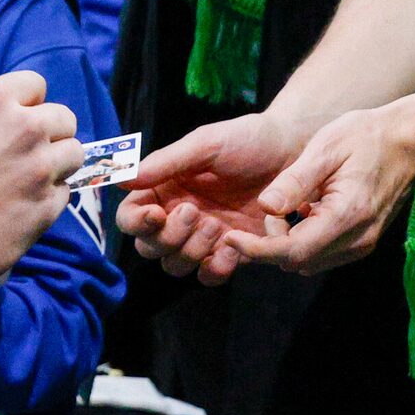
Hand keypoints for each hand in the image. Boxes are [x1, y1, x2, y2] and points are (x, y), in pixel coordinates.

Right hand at [0, 71, 84, 284]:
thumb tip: (3, 128)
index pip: (35, 85)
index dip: (28, 104)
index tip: (21, 118)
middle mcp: (25, 127)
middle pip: (64, 119)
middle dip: (51, 134)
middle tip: (30, 154)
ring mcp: (41, 166)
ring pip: (73, 154)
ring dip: (57, 166)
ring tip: (28, 183)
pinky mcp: (48, 205)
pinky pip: (63, 193)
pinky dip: (48, 200)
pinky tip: (20, 210)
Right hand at [116, 108, 310, 283]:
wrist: (295, 150)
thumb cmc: (248, 139)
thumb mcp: (206, 143)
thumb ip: (166, 162)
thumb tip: (119, 178)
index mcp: (164, 189)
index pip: (130, 218)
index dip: (136, 222)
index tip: (156, 213)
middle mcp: (178, 217)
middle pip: (149, 248)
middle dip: (167, 237)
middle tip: (195, 212)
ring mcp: (205, 237)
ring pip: (176, 266)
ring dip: (191, 251)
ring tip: (218, 224)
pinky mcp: (234, 252)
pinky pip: (210, 275)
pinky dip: (215, 268)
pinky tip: (232, 247)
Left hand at [222, 95, 414, 278]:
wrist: (412, 140)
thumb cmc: (368, 137)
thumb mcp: (326, 148)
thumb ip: (295, 181)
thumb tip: (265, 207)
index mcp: (346, 216)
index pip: (291, 252)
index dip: (256, 249)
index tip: (230, 238)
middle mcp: (356, 239)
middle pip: (296, 261)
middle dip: (272, 242)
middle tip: (273, 205)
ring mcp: (362, 244)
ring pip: (308, 261)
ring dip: (288, 242)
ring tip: (292, 204)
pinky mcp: (363, 242)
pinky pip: (322, 253)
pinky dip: (305, 239)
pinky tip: (307, 210)